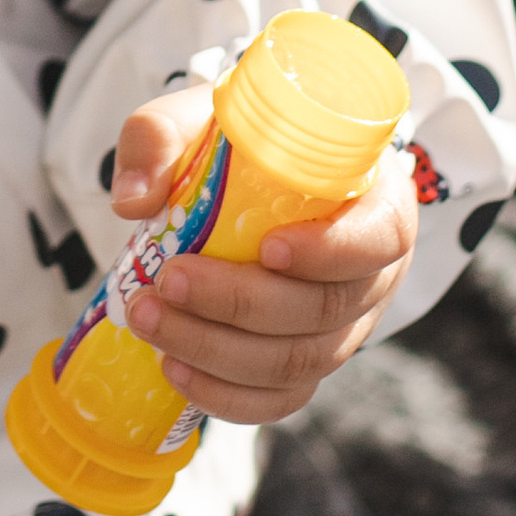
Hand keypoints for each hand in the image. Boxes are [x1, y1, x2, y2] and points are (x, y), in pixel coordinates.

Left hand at [106, 84, 417, 427]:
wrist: (241, 183)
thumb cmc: (239, 145)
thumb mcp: (202, 116)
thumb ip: (161, 137)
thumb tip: (134, 200)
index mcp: (375, 200)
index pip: (382, 236)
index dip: (332, 251)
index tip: (269, 247)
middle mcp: (372, 274)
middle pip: (325, 309)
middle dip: (240, 303)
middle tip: (168, 280)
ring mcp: (345, 328)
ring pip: (297, 362)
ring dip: (218, 350)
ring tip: (150, 321)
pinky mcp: (309, 364)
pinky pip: (280, 399)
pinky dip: (226, 395)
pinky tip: (175, 368)